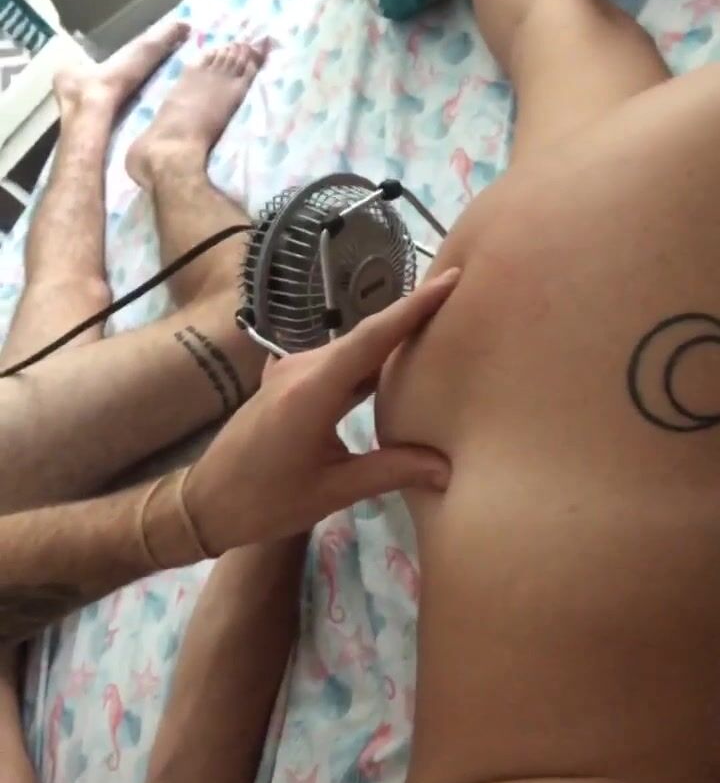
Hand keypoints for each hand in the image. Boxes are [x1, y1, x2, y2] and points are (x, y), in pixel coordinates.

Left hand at [183, 268, 459, 551]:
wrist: (203, 504)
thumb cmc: (264, 502)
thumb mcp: (332, 491)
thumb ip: (391, 472)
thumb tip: (447, 469)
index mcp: (312, 390)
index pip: (373, 338)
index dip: (414, 307)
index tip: (451, 278)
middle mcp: (301, 369)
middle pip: (366, 337)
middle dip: (412, 318)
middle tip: (461, 303)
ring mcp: (290, 372)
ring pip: (351, 349)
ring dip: (389, 341)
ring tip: (436, 331)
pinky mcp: (286, 381)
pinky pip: (335, 362)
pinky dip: (366, 362)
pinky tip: (389, 368)